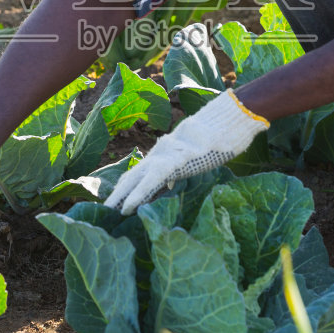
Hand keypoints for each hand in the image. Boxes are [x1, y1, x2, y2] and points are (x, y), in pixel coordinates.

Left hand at [104, 89, 268, 213]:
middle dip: (116, 194)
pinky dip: (136, 195)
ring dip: (119, 198)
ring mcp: (166, 155)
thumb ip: (179, 168)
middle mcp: (160, 153)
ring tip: (108, 213)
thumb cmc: (219, 137)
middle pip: (131, 176)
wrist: (231, 119)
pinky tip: (127, 208)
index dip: (126, 187)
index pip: (139, 172)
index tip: (114, 203)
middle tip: (103, 213)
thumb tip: (170, 183)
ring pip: (135, 179)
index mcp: (165, 153)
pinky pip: (150, 181)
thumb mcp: (196, 155)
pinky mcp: (175, 160)